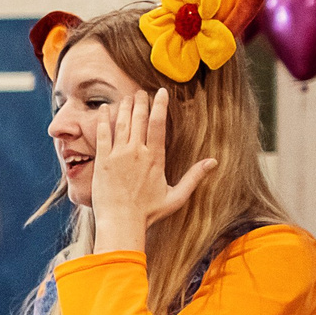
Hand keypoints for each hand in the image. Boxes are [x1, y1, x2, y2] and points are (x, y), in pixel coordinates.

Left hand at [92, 88, 214, 233]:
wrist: (121, 222)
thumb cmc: (148, 213)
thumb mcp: (176, 196)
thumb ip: (194, 177)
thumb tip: (213, 162)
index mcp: (155, 158)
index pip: (158, 124)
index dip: (160, 105)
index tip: (161, 92)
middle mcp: (137, 153)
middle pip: (139, 119)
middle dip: (140, 102)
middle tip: (141, 91)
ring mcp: (118, 156)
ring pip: (121, 124)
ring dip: (124, 108)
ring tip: (127, 97)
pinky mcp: (102, 162)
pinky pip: (102, 135)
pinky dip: (103, 120)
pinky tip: (104, 109)